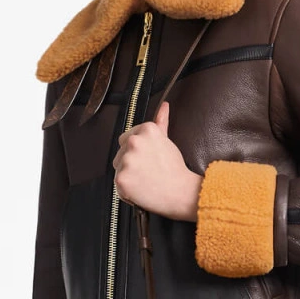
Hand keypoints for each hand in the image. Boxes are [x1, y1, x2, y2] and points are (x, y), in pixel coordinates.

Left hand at [113, 100, 202, 221]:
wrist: (181, 193)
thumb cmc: (176, 170)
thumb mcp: (168, 141)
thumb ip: (161, 122)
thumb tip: (164, 105)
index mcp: (146, 130)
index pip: (126, 139)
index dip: (137, 153)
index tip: (149, 161)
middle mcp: (135, 142)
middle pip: (120, 154)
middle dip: (131, 164)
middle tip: (149, 173)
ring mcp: (127, 160)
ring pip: (119, 169)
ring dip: (129, 177)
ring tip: (147, 182)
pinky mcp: (122, 179)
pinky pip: (118, 185)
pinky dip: (128, 192)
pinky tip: (142, 191)